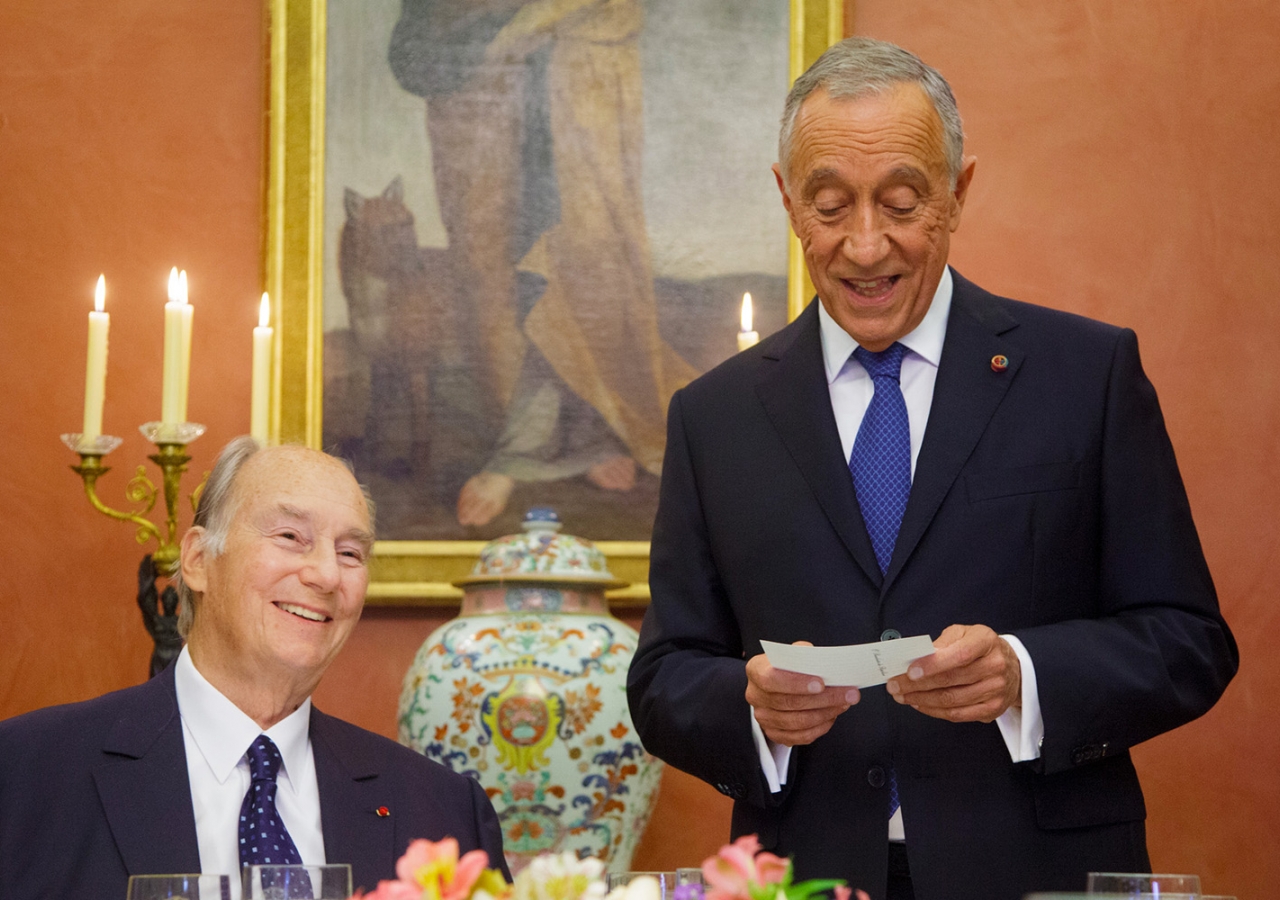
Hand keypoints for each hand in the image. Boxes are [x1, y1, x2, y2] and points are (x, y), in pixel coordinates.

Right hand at [745, 643, 860, 745]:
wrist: (778, 683)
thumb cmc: (788, 666)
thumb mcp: (792, 653)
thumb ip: (803, 654)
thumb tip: (819, 659)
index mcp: (756, 670)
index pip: (771, 679)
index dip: (796, 683)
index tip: (822, 683)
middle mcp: (755, 695)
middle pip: (789, 702)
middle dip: (824, 699)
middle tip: (849, 693)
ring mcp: (763, 717)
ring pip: (797, 722)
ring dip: (826, 713)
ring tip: (845, 703)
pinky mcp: (774, 733)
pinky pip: (800, 736)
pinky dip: (820, 727)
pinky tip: (832, 716)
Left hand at [885, 624, 1020, 722]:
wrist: (1013, 667)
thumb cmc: (981, 647)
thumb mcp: (964, 633)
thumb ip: (942, 642)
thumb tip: (917, 657)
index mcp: (986, 641)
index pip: (959, 655)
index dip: (932, 665)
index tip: (909, 671)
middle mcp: (995, 666)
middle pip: (951, 680)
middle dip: (917, 685)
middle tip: (895, 685)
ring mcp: (995, 690)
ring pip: (952, 701)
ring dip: (921, 700)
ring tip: (902, 696)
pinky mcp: (993, 709)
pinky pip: (959, 715)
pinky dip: (935, 711)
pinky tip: (920, 704)